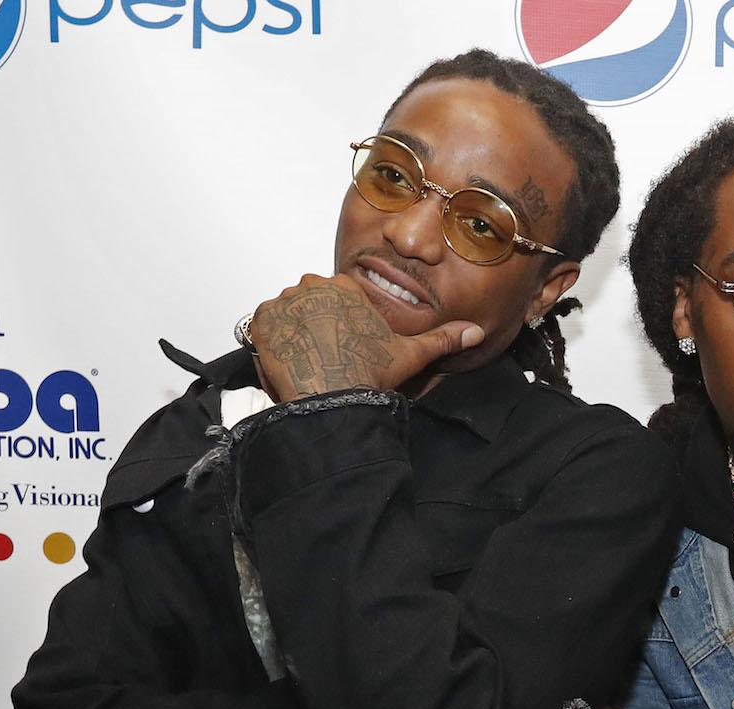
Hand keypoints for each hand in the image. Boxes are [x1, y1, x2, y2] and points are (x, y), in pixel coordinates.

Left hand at [247, 274, 482, 399]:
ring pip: (288, 314)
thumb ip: (443, 338)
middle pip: (312, 302)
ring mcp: (281, 302)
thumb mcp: (412, 353)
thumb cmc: (369, 372)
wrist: (332, 398)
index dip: (347, 324)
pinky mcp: (259, 322)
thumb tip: (474, 331)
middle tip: (330, 354)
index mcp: (344, 286)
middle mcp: (310, 286)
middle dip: (318, 324)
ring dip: (295, 332)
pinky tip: (292, 360)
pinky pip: (263, 327)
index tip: (350, 345)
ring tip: (311, 361)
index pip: (341, 297)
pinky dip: (274, 342)